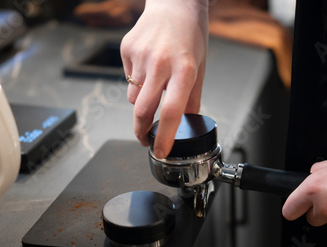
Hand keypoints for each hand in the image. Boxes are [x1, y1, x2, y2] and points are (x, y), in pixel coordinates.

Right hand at [120, 0, 207, 157]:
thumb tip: (187, 122)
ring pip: (132, 96)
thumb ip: (192, 98)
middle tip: (145, 139)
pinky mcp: (126, 49)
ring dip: (141, 101)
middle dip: (141, 131)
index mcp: (183, 70)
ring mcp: (140, 56)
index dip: (164, 137)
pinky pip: (127, 77)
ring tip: (154, 84)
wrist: (174, 3)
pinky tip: (148, 65)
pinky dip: (136, 79)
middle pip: (141, 110)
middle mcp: (160, 64)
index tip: (161, 152)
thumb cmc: (190, 35)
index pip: (171, 112)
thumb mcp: (199, 68)